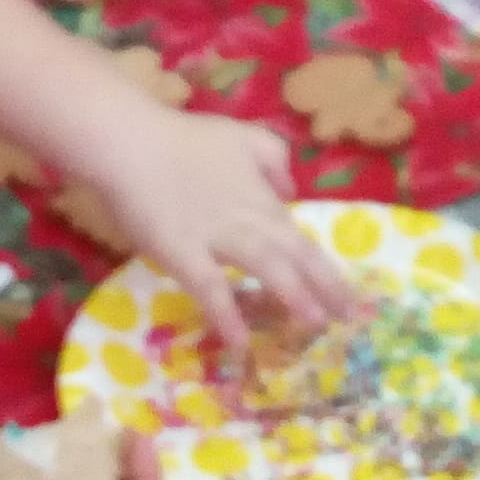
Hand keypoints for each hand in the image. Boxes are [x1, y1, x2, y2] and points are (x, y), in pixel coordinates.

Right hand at [78, 105, 354, 352]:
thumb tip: (291, 193)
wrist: (130, 140)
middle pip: (295, 256)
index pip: (303, 242)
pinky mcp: (181, 252)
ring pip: (265, 265)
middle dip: (325, 289)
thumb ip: (274, 160)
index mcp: (262, 199)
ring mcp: (216, 236)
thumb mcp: (242, 137)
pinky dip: (226, 314)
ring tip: (314, 322)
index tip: (349, 302)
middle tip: (348, 320)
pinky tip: (240, 343)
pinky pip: (209, 286)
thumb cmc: (183, 139)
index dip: (328, 273)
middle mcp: (248, 220)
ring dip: (292, 293)